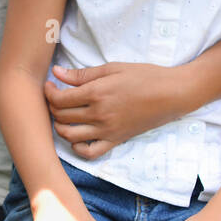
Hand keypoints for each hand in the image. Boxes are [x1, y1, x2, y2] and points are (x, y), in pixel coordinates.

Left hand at [45, 62, 182, 157]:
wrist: (172, 93)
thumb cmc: (144, 76)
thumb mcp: (112, 68)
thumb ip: (82, 74)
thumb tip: (56, 73)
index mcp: (96, 93)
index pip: (59, 99)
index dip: (48, 92)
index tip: (50, 86)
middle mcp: (99, 115)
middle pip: (61, 117)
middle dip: (52, 107)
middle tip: (55, 98)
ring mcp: (107, 130)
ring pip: (70, 136)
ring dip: (59, 127)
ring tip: (62, 116)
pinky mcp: (116, 140)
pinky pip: (90, 152)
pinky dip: (77, 148)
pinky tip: (76, 136)